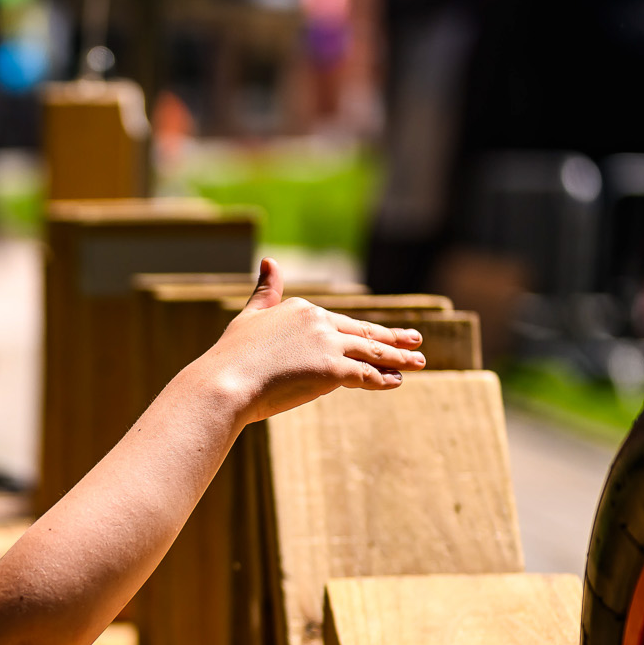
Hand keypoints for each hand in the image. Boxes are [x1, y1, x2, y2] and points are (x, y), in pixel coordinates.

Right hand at [201, 258, 426, 424]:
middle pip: (363, 333)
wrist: (225, 383)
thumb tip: (270, 261)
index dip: (363, 332)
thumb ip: (265, 292)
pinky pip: (366, 375)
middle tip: (416, 340)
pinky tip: (396, 381)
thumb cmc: (231, 357)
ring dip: (398, 358)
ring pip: (372, 352)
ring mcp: (328, 345)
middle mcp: (319, 322)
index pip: (340, 323)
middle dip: (392, 338)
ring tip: (418, 362)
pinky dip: (383, 379)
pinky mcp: (333, 370)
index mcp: (302, 308)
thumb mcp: (250, 317)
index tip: (382, 336)